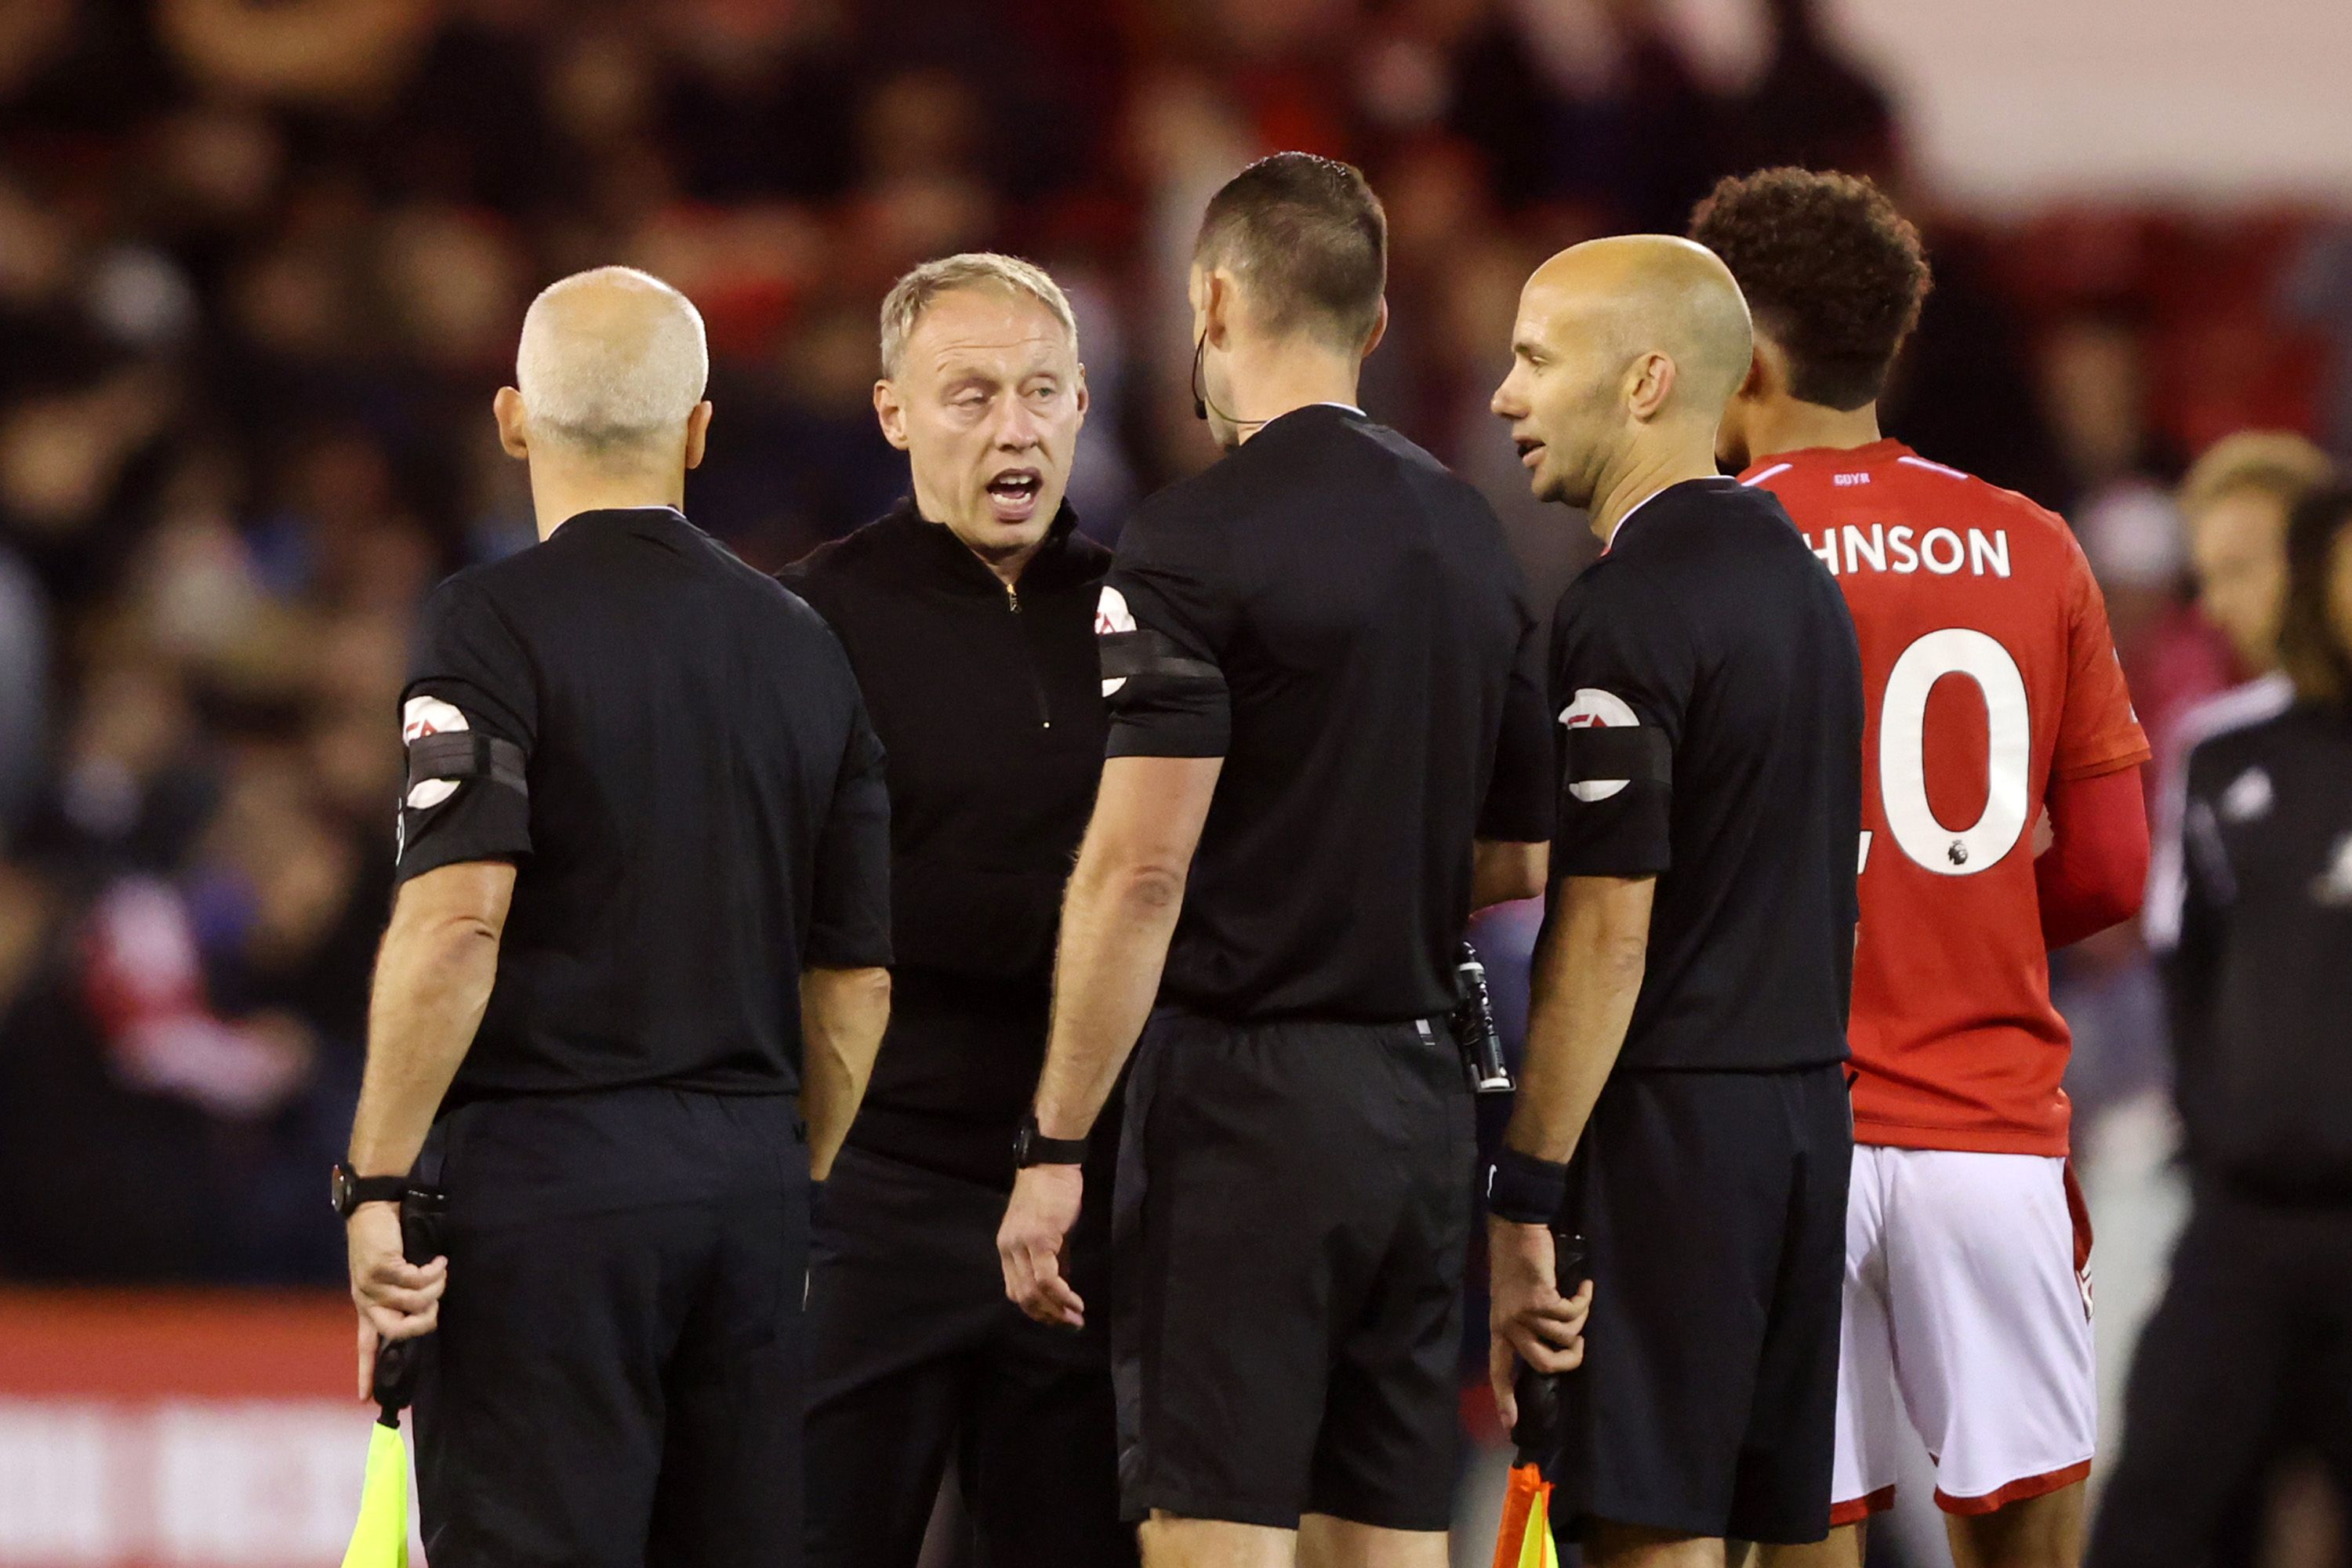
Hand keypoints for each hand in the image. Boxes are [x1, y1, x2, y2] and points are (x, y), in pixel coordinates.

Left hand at [347, 1201, 446, 1398]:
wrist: (373, 1208)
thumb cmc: (386, 1239)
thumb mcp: (389, 1272)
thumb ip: (401, 1293)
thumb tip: (427, 1311)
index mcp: (366, 1305)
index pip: (365, 1344)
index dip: (366, 1372)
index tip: (365, 1400)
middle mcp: (366, 1299)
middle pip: (395, 1331)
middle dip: (423, 1323)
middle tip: (437, 1306)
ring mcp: (371, 1284)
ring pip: (414, 1302)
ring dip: (436, 1287)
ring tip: (441, 1271)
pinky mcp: (382, 1266)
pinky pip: (417, 1280)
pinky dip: (434, 1271)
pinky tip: (438, 1261)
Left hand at [997, 1163, 1085, 1328]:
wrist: (1052, 1163)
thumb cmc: (1052, 1192)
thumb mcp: (1049, 1230)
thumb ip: (1053, 1257)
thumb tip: (1061, 1286)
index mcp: (1006, 1247)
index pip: (1014, 1290)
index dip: (1035, 1309)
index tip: (1057, 1318)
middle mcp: (1008, 1248)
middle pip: (1021, 1296)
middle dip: (1047, 1316)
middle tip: (1069, 1325)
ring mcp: (1022, 1244)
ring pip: (1033, 1291)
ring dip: (1056, 1310)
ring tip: (1075, 1319)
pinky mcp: (1040, 1239)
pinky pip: (1048, 1278)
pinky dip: (1062, 1296)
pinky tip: (1075, 1303)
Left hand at [1487, 1216, 1591, 1429]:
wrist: (1515, 1230)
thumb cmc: (1518, 1264)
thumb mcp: (1513, 1298)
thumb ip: (1527, 1322)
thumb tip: (1557, 1343)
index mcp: (1499, 1328)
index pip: (1499, 1369)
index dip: (1504, 1397)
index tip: (1510, 1424)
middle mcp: (1508, 1325)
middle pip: (1544, 1364)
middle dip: (1571, 1359)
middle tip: (1580, 1345)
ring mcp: (1522, 1313)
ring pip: (1565, 1337)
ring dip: (1580, 1320)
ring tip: (1579, 1302)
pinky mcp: (1539, 1299)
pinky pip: (1573, 1313)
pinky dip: (1584, 1301)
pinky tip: (1585, 1287)